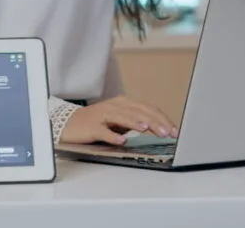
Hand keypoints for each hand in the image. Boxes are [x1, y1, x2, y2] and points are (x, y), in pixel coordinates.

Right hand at [59, 95, 178, 144]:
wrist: (69, 124)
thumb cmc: (97, 122)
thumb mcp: (119, 121)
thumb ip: (136, 122)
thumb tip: (158, 128)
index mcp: (124, 103)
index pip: (147, 108)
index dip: (162, 118)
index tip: (174, 130)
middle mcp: (115, 106)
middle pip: (138, 111)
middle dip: (154, 121)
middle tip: (167, 132)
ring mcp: (103, 115)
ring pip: (123, 117)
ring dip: (136, 123)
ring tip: (148, 129)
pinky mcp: (92, 126)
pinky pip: (104, 131)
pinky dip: (113, 136)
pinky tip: (122, 141)